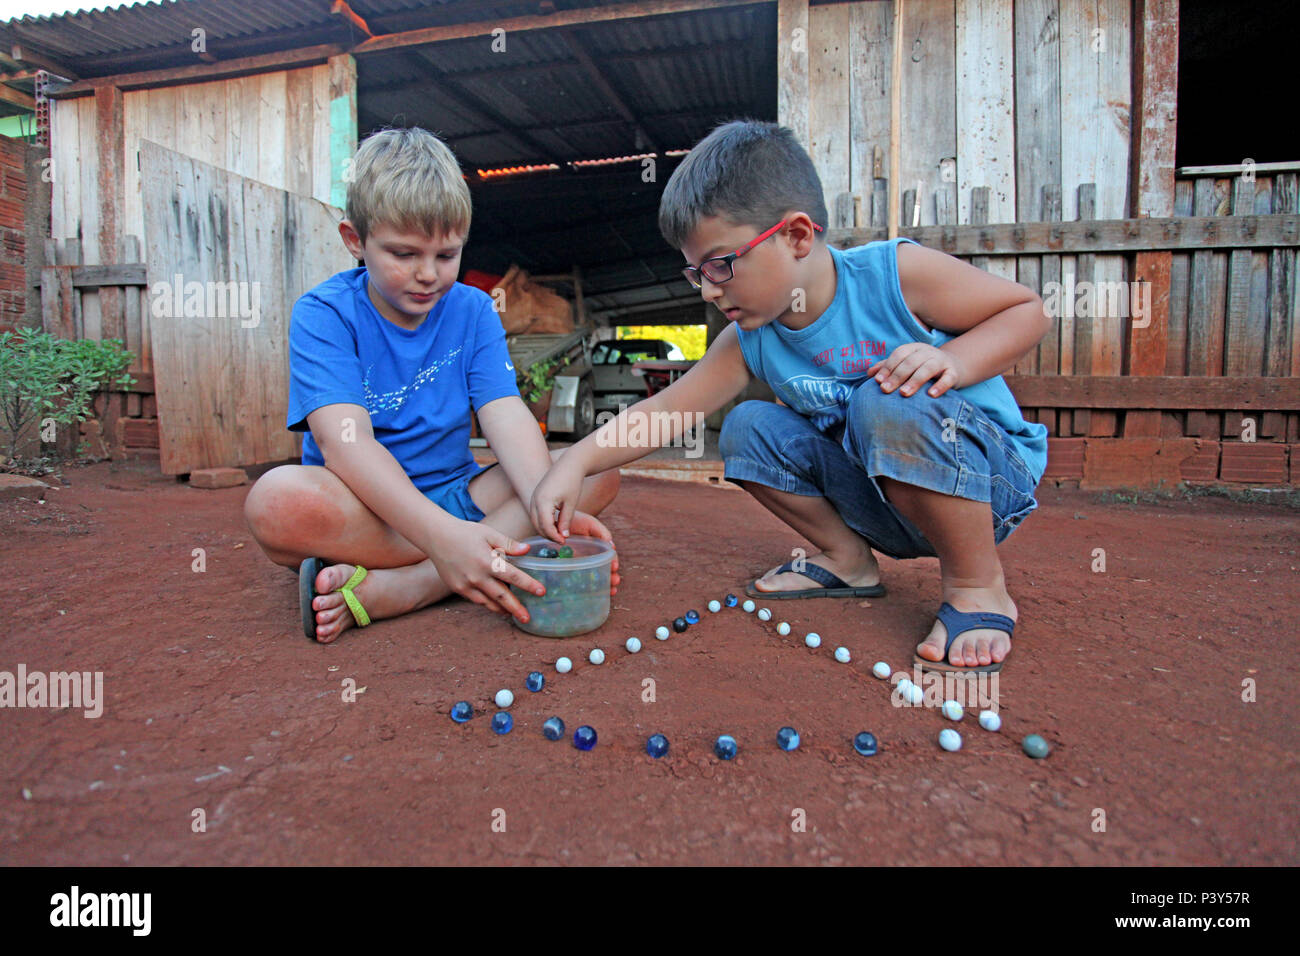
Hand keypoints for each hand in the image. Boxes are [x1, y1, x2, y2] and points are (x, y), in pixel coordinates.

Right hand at [428, 520, 542, 622]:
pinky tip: (496, 606)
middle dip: (516, 609)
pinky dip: (487, 604)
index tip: (541, 592)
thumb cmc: (465, 532)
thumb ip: (508, 544)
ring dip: (502, 610)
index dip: (528, 585)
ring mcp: (466, 585)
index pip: (513, 576)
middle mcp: (477, 576)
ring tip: (513, 616)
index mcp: (487, 561)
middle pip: (501, 597)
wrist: (436, 536)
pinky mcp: (457, 588)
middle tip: (528, 618)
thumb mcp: (488, 534)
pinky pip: (476, 600)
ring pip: (488, 602)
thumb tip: (527, 550)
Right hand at [530, 457, 584, 541]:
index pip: (545, 526)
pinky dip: (543, 521)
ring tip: (559, 533)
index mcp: (543, 501)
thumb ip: (566, 520)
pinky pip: (536, 513)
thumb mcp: (571, 503)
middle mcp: (534, 499)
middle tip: (561, 540)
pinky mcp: (536, 495)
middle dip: (548, 534)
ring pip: (534, 519)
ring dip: (544, 528)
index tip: (564, 541)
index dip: (554, 536)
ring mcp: (533, 497)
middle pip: (536, 524)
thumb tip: (564, 536)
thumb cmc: (572, 481)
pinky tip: (555, 523)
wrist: (570, 463)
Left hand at [565, 510, 621, 596]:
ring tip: (610, 590)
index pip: (608, 557)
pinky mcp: (568, 567)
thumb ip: (601, 532)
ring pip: (592, 577)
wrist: (556, 521)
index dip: (613, 562)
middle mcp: (590, 558)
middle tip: (615, 582)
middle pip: (603, 570)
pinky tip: (590, 593)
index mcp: (597, 548)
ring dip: (603, 584)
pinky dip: (583, 587)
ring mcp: (579, 564)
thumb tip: (612, 546)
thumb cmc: (575, 521)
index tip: (615, 567)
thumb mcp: (590, 524)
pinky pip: (576, 579)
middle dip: (611, 577)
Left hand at [867, 343, 963, 396]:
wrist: (952, 366)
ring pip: (928, 369)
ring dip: (915, 381)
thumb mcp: (905, 364)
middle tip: (886, 390)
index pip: (899, 354)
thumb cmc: (921, 367)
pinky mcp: (953, 372)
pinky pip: (948, 378)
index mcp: (913, 349)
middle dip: (897, 376)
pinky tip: (931, 395)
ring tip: (904, 393)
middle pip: (911, 362)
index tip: (878, 381)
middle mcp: (927, 352)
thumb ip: (887, 367)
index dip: (888, 367)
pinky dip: (940, 386)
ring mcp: (941, 361)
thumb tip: (869, 373)